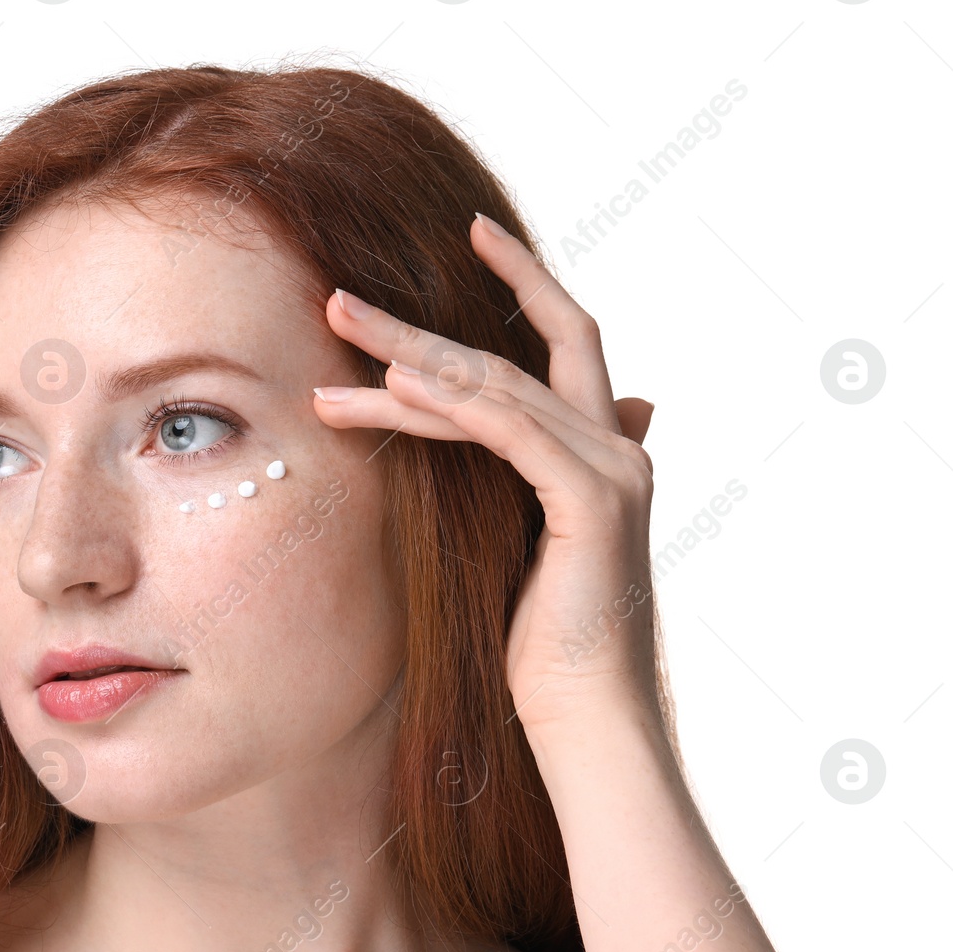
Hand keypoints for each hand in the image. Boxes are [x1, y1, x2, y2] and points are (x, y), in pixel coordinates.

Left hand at [316, 211, 657, 738]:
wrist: (584, 720)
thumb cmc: (543, 650)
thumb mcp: (517, 547)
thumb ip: (513, 484)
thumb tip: (504, 450)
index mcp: (602, 451)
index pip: (565, 341)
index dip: (525, 281)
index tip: (471, 231)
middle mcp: (616, 446)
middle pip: (519, 348)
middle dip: (431, 315)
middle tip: (342, 295)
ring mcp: (612, 468)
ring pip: (497, 384)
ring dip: (407, 353)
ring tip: (335, 327)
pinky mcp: (593, 499)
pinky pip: (507, 430)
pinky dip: (447, 405)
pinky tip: (388, 387)